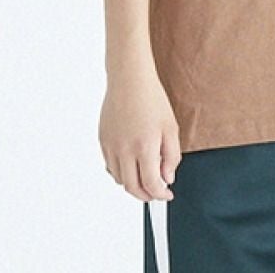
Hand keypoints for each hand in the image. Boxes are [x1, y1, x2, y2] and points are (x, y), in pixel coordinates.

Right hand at [100, 67, 181, 201]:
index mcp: (144, 147)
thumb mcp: (170, 127)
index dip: (161, 194)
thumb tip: (167, 178)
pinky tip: (131, 165)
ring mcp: (111, 146)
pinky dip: (121, 172)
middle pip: (132, 187)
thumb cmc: (151, 99)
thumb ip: (172, 156)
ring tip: (145, 178)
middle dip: (146, 195)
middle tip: (156, 193)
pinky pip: (110, 166)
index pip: (151, 184)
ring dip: (133, 184)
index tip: (167, 194)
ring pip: (119, 179)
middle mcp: (124, 150)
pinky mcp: (103, 141)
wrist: (129, 79)